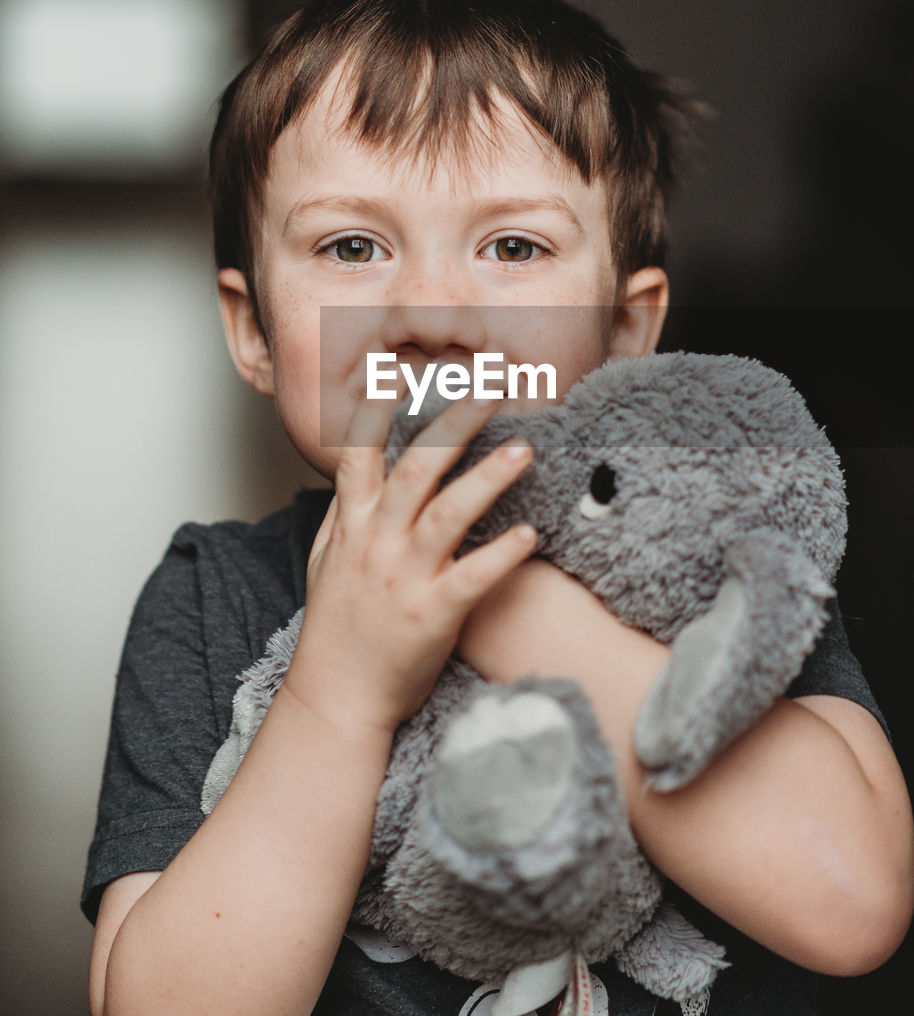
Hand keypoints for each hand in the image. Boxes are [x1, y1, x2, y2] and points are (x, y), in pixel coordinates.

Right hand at [285, 395, 536, 733]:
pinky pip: (471, 579)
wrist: (336, 698)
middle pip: (415, 468)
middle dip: (453, 423)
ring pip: (446, 515)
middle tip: (491, 387)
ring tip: (525, 449)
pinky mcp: (432, 615)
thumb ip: (344, 514)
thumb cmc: (336, 630)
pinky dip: (500, 555)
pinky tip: (531, 534)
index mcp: (353, 525)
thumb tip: (357, 474)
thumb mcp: (327, 562)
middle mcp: (377, 544)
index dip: (377, 409)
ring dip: (486, 478)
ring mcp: (403, 578)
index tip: (399, 369)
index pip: (359, 453)